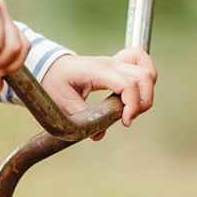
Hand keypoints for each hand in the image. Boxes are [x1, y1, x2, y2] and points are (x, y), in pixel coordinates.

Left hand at [41, 49, 156, 136]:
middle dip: (142, 102)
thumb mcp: (61, 102)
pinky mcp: (118, 64)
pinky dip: (147, 76)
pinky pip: (141, 61)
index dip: (132, 105)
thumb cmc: (53, 81)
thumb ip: (82, 118)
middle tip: (127, 118)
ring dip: (146, 93)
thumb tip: (100, 135)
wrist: (49, 67)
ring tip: (131, 109)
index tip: (125, 122)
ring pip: (147, 70)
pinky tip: (137, 93)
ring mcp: (116, 62)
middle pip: (143, 77)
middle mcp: (110, 63)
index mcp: (96, 70)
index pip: (127, 84)